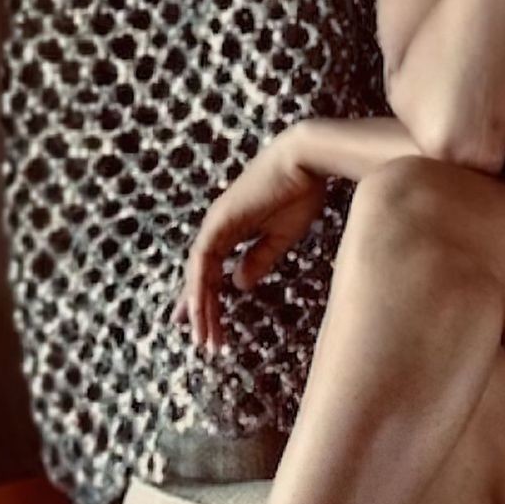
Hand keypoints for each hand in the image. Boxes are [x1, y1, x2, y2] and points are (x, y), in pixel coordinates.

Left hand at [170, 126, 325, 353]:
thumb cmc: (300, 192)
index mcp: (233, 231)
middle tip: (199, 341)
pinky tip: (200, 308)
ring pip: (198, 273)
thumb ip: (259, 259)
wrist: (306, 162)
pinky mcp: (219, 221)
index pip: (213, 271)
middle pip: (201, 276)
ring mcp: (216, 223)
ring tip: (204, 337)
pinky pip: (203, 260)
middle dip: (199, 311)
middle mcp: (218, 228)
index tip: (205, 325)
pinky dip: (200, 286)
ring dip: (200, 306)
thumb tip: (238, 285)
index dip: (208, 299)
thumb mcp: (279, 237)